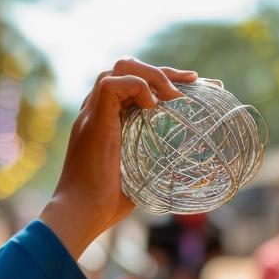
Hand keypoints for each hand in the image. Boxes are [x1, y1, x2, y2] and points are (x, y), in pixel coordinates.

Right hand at [41, 58, 197, 252]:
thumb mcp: (141, 172)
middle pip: (127, 68)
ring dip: (154, 76)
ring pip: (120, 69)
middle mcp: (98, 111)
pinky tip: (155, 106)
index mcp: (108, 120)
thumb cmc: (109, 200)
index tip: (195, 87)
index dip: (165, 80)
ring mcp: (93, 114)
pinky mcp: (93, 120)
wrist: (83, 211)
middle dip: (164, 71)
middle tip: (192, 82)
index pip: (134, 84)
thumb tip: (193, 168)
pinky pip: (112, 84)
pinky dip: (138, 88)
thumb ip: (155, 160)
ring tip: (175, 96)